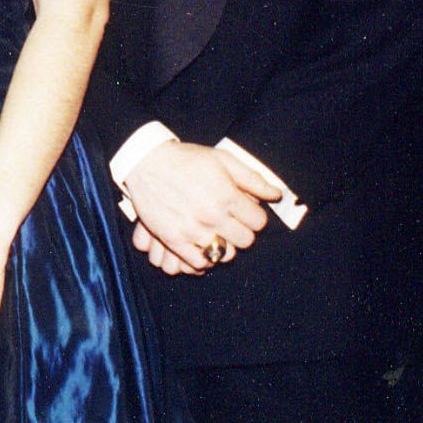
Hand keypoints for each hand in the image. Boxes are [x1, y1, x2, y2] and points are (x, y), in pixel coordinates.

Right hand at [122, 140, 278, 275]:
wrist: (145, 162)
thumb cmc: (186, 159)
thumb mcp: (222, 159)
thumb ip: (252, 179)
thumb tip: (277, 195)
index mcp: (227, 195)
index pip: (259, 222)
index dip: (255, 216)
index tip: (245, 211)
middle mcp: (212, 215)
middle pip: (246, 241)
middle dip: (243, 231)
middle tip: (232, 222)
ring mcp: (193, 230)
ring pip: (225, 255)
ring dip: (225, 246)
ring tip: (217, 234)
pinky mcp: (174, 239)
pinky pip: (199, 263)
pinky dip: (205, 258)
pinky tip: (202, 245)